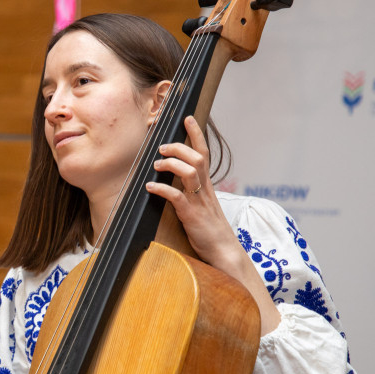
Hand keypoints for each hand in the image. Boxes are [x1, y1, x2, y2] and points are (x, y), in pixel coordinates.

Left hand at [146, 115, 281, 334]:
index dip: (196, 135)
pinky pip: (178, 197)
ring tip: (156, 164)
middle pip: (197, 158)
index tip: (187, 118)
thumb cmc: (210, 233)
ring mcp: (200, 203)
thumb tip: (172, 184)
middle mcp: (205, 191)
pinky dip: (162, 189)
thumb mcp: (200, 208)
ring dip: (171, 164)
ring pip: (190, 173)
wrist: (224, 254)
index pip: (204, 154)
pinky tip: (150, 187)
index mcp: (207, 187)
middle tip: (162, 146)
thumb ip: (189, 194)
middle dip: (179, 147)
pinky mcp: (192, 216)